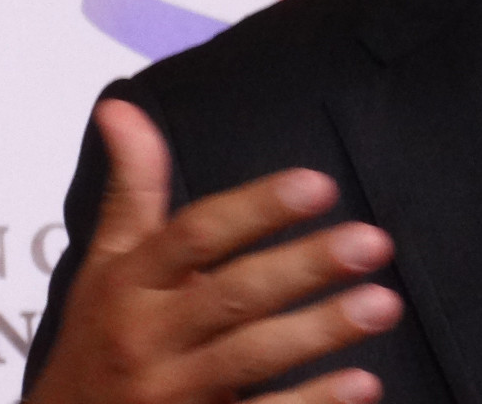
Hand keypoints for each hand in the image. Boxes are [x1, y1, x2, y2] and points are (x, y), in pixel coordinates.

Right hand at [28, 100, 403, 403]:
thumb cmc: (98, 338)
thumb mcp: (107, 262)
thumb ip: (132, 188)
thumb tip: (121, 107)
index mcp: (131, 283)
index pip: (197, 234)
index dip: (257, 208)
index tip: (319, 185)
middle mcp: (147, 336)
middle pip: (233, 294)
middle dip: (304, 267)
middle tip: (373, 242)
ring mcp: (170, 392)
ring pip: (250, 357)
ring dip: (319, 332)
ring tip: (383, 305)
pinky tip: (362, 385)